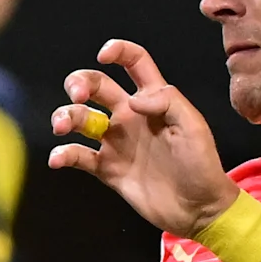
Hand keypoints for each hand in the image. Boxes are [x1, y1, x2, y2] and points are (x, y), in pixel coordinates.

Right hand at [43, 39, 232, 233]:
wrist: (197, 209)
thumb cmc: (201, 165)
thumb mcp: (193, 127)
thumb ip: (167, 102)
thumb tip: (131, 100)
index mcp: (153, 99)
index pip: (134, 63)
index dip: (118, 51)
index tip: (103, 56)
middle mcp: (130, 116)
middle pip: (97, 86)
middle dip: (80, 82)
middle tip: (77, 95)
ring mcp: (116, 142)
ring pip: (81, 118)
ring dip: (65, 116)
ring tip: (62, 128)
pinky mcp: (107, 169)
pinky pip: (79, 156)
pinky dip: (63, 155)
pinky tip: (59, 158)